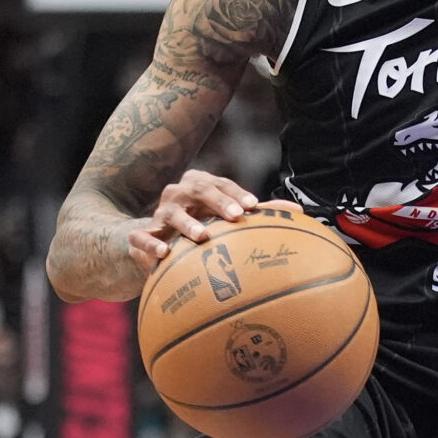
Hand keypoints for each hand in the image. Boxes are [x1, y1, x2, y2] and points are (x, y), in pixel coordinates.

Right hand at [134, 170, 258, 269]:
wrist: (154, 241)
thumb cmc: (200, 225)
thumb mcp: (224, 218)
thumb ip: (257, 214)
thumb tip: (297, 212)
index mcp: (199, 185)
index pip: (220, 183)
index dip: (236, 193)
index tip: (253, 207)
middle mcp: (178, 194)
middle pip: (198, 189)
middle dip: (218, 201)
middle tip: (235, 216)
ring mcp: (159, 213)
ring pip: (172, 212)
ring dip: (187, 223)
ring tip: (202, 236)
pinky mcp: (140, 235)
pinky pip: (142, 237)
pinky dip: (151, 244)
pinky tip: (164, 253)